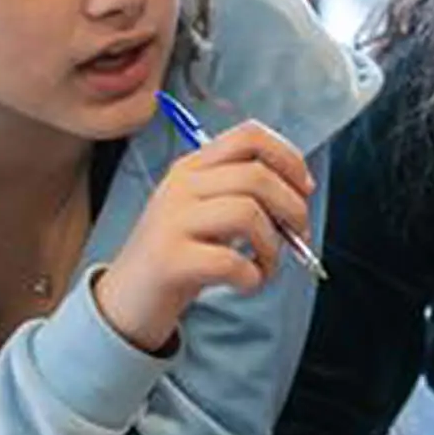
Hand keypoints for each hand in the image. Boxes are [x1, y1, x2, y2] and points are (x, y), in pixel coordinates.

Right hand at [95, 119, 314, 351]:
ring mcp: (173, 221)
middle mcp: (181, 186)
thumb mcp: (208, 211)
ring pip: (248, 213)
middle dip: (293, 208)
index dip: (288, 158)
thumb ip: (248, 195)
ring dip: (273, 247)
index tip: (304, 189)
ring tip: (264, 266)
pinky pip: (233, 262)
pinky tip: (246, 283)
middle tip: (298, 238)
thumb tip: (301, 194)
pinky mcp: (171, 260)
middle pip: (257, 175)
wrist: (129, 298)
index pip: (250, 136)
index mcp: (193, 167)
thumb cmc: (182, 254)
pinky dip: (253, 276)